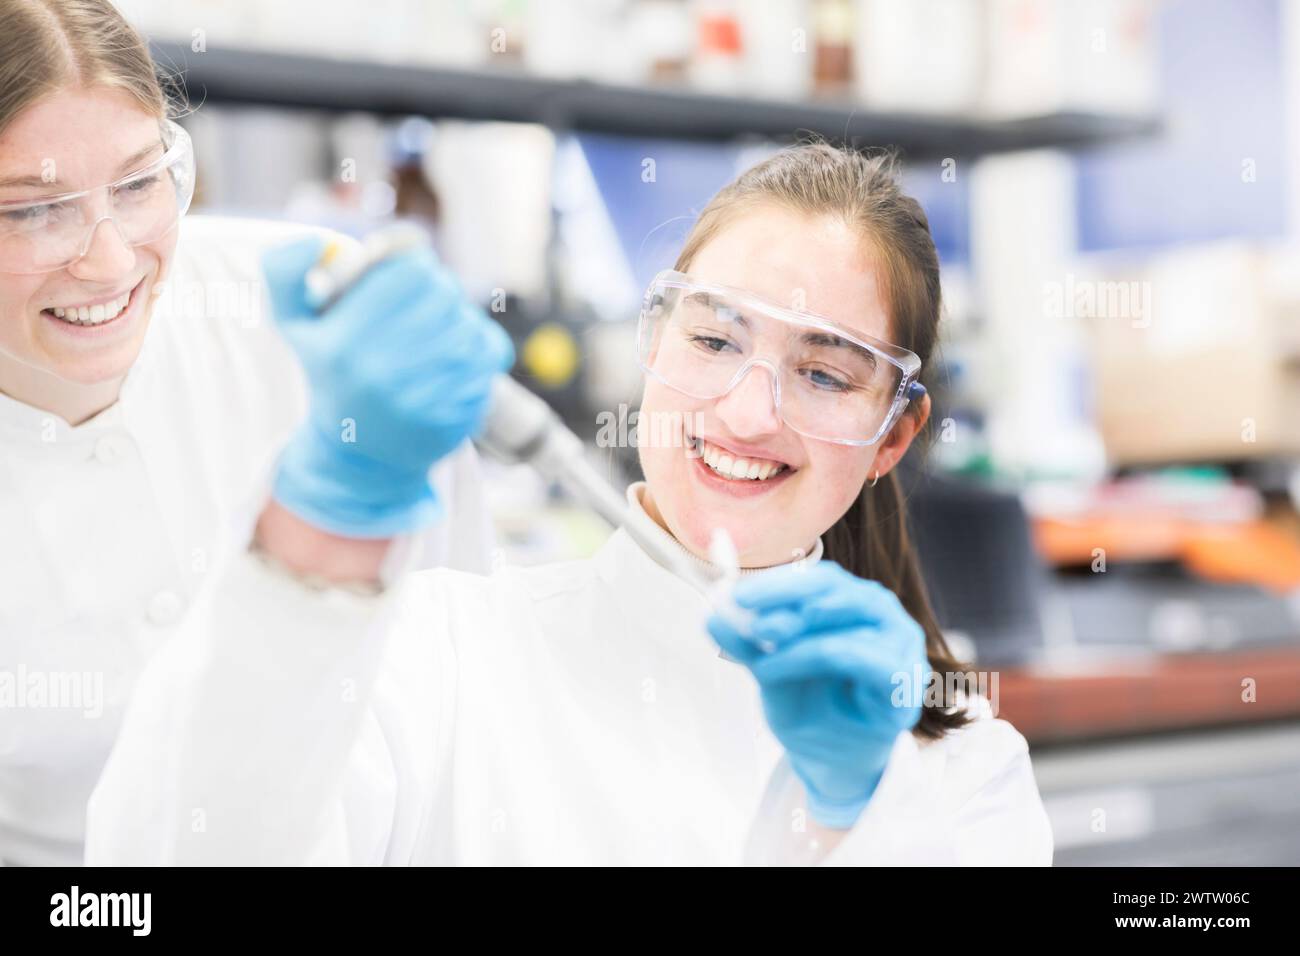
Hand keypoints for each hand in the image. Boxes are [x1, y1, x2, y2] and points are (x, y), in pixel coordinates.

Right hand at [263, 235, 513, 537]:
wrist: (361, 455)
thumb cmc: (331, 373)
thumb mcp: (295, 324)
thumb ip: (286, 271)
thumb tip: (316, 241)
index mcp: (342, 344)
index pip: (411, 270)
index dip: (412, 263)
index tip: (404, 277)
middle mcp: (380, 373)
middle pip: (443, 293)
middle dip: (437, 291)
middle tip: (424, 305)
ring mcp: (423, 397)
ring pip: (467, 322)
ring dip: (457, 319)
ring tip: (437, 334)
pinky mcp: (458, 414)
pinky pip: (489, 353)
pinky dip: (480, 347)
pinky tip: (456, 357)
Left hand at [706, 561, 926, 828]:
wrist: (836, 760)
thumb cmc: (811, 707)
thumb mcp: (770, 671)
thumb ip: (748, 644)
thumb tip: (713, 615)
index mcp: (850, 602)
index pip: (819, 579)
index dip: (778, 584)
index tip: (737, 597)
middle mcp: (878, 613)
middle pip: (835, 588)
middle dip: (788, 601)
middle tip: (752, 624)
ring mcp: (899, 641)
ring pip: (848, 621)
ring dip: (798, 637)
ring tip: (762, 660)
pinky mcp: (903, 677)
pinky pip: (862, 656)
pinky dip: (814, 657)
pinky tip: (778, 671)